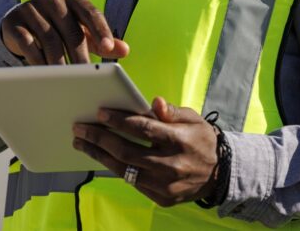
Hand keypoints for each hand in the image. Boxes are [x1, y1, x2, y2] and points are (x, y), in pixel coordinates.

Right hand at [0, 0, 129, 64]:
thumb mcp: (82, 32)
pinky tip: (44, 72)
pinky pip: (27, 42)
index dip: (101, 31)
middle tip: (87, 76)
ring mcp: (31, 8)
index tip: (108, 50)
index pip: (91, 13)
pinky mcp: (13, 21)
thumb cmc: (59, 29)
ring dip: (59, 61)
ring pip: (49, 37)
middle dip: (80, 55)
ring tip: (66, 79)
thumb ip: (103, 41)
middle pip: (71, 29)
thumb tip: (125, 51)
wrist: (20, 24)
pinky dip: (37, 59)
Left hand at [72, 96, 219, 206]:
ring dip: (99, 156)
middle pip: (126, 151)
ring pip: (123, 170)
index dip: (119, 120)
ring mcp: (165, 185)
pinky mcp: (161, 198)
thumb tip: (154, 102)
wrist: (219, 173)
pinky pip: (131, 182)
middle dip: (99, 138)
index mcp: (180, 141)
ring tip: (82, 144)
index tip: (100, 112)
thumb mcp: (193, 119)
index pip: (143, 129)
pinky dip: (115, 168)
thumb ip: (172, 112)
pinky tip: (102, 157)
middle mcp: (171, 165)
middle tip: (80, 129)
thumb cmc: (201, 140)